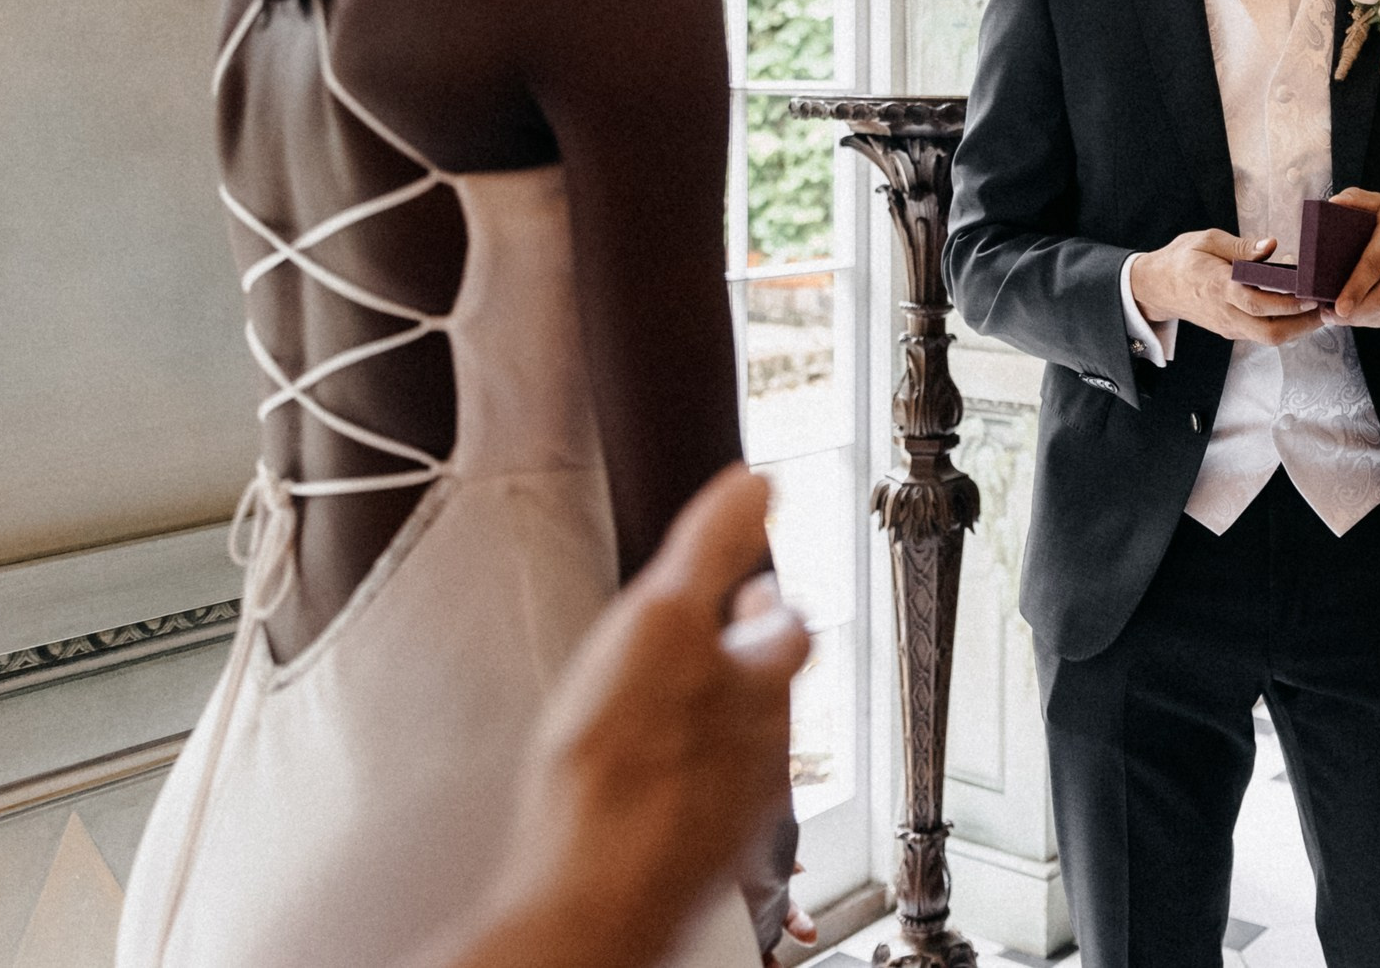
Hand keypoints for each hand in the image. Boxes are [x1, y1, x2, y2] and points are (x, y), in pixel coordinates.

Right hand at [420, 465, 811, 967]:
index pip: (787, 626)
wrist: (592, 895)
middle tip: (713, 642)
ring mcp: (736, 810)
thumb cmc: (619, 767)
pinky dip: (685, 787)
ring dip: (715, 726)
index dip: (764, 602)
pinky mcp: (701, 861)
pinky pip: (705, 809)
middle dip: (743, 664)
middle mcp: (764, 748)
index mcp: (759, 683)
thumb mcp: (659, 622)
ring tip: (675, 711)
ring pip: (742, 752)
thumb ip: (710, 549)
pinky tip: (648, 788)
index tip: (747, 586)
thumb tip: (757, 484)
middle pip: (769, 693)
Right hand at [1131, 227, 1326, 344]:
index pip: (1256, 302)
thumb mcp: (1206, 240)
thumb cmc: (1182, 258)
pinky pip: (1262, 333)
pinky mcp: (1231, 330)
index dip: (1286, 303)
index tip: (1311, 295)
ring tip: (1322, 311)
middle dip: (1302, 324)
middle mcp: (1225, 312)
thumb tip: (1271, 245)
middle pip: (1269, 332)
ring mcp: (1228, 325)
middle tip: (1327, 308)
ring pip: (1268, 338)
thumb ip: (1240, 246)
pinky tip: (1302, 312)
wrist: (1156, 287)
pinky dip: (1285, 326)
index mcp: (1218, 286)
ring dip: (1298, 328)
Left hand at [1327, 189, 1379, 328]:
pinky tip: (1363, 317)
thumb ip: (1356, 199)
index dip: (1356, 288)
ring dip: (1364, 320)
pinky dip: (1379, 322)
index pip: (1375, 265)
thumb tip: (1333, 204)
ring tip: (1342, 318)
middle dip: (1355, 312)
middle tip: (1330, 315)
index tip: (1339, 306)